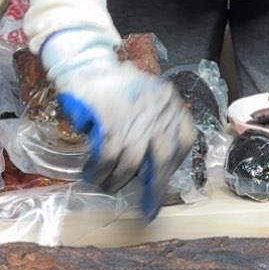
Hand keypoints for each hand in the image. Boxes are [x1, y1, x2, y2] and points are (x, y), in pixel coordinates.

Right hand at [41, 29, 196, 218]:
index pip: (183, 138)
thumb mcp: (144, 98)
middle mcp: (156, 107)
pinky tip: (93, 175)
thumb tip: (152, 166)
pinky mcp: (109, 120)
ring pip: (132, 161)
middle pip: (163, 156)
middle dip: (155, 186)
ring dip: (118, 180)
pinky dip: (100, 171)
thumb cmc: (115, 87)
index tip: (164, 179)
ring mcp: (133, 114)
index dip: (175, 163)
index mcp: (169, 100)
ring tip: (108, 186)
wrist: (85, 62)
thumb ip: (153, 125)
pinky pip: (109, 156)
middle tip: (148, 207)